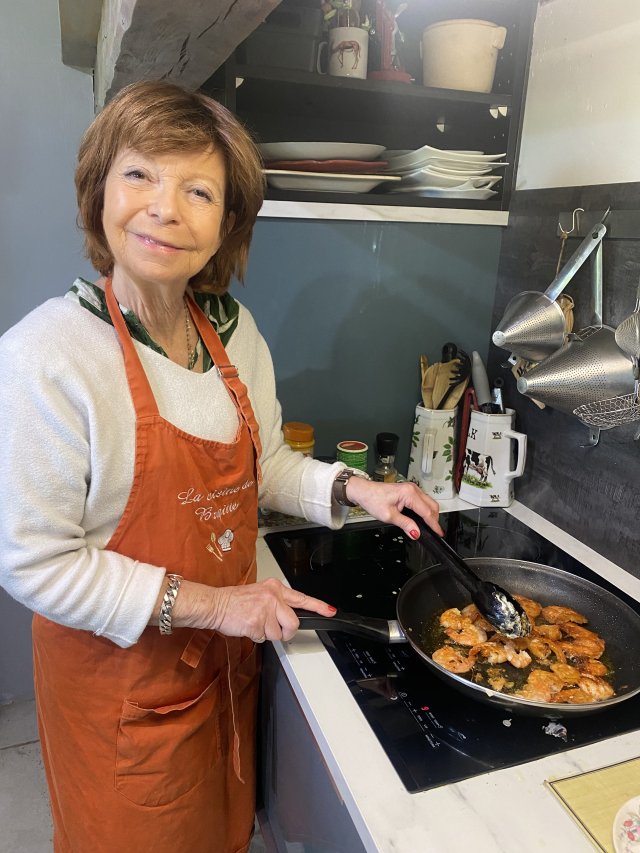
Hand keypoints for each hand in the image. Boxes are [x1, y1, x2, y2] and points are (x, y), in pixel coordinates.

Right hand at [209, 577, 335, 642]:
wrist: (216, 604)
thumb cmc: (235, 601)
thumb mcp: (260, 594)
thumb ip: (276, 603)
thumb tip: (288, 617)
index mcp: (275, 588)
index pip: (301, 597)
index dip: (318, 606)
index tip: (330, 611)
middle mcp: (273, 597)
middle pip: (293, 622)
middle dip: (286, 631)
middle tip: (273, 629)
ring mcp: (266, 610)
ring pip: (278, 633)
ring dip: (267, 634)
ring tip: (254, 623)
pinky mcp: (258, 623)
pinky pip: (264, 638)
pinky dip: (256, 636)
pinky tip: (247, 626)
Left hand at [344, 477, 442, 538]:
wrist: (363, 491)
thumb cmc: (372, 499)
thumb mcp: (389, 516)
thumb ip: (405, 524)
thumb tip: (416, 532)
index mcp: (409, 494)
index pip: (427, 511)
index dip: (434, 524)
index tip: (439, 533)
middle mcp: (412, 489)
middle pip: (432, 505)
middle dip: (434, 519)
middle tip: (434, 532)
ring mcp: (411, 489)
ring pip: (428, 502)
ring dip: (430, 514)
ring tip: (428, 527)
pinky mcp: (409, 491)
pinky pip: (422, 500)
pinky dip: (424, 510)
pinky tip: (422, 518)